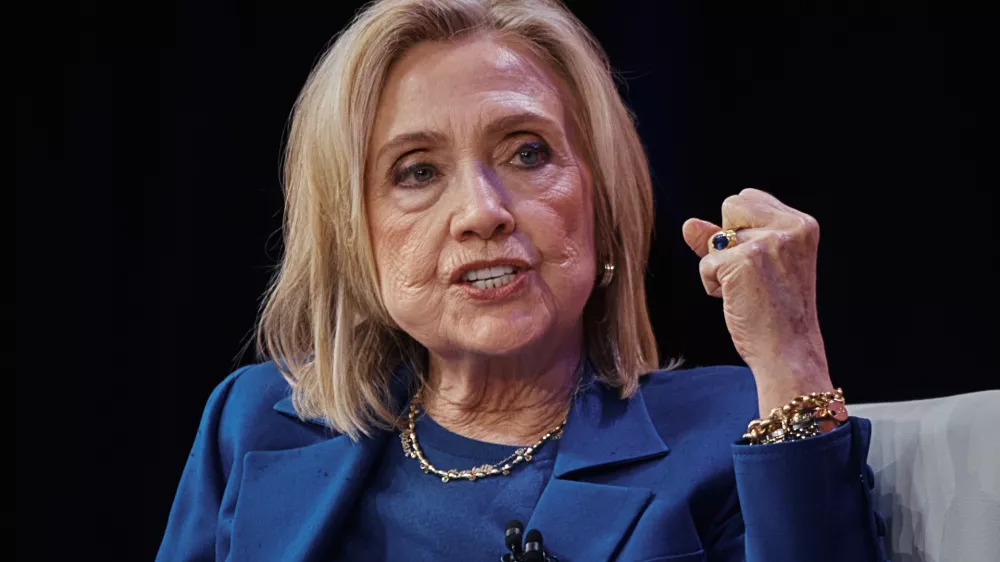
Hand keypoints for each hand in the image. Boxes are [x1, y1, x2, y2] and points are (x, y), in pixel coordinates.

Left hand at [682, 188, 834, 414]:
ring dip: (720, 265)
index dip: (741, 230)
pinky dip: (713, 284)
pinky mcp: (744, 261)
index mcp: (802, 224)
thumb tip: (688, 223)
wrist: (788, 351)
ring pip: (716, 236)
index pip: (749, 198)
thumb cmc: (776, 314)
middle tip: (752, 277)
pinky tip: (738, 301)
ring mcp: (768, 242)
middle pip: (731, 205)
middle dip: (728, 240)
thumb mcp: (758, 266)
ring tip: (747, 290)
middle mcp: (790, 228)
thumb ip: (724, 239)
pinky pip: (706, 262)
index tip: (758, 264)